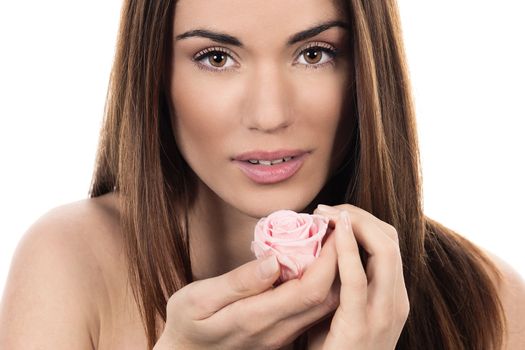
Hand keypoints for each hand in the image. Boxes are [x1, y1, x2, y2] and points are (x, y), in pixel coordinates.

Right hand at [157, 230, 340, 349]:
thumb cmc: (186, 324)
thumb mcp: (199, 299)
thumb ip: (238, 282)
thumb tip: (274, 260)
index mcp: (256, 318)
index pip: (309, 289)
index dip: (329, 260)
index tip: (332, 230)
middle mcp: (276, 331)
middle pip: (325, 298)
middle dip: (338, 262)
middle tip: (334, 229)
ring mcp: (281, 336)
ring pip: (322, 306)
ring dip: (332, 274)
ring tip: (325, 241)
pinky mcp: (280, 335)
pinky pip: (311, 311)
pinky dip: (319, 285)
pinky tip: (311, 264)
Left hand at [312, 204, 409, 349]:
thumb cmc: (333, 348)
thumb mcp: (342, 311)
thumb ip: (341, 283)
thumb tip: (318, 250)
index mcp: (392, 294)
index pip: (388, 242)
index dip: (363, 220)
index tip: (332, 212)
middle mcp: (395, 299)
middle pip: (390, 238)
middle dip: (359, 215)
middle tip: (325, 209)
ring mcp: (384, 312)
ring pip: (384, 249)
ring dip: (355, 223)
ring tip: (326, 214)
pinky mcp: (363, 323)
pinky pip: (358, 277)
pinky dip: (348, 247)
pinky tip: (335, 230)